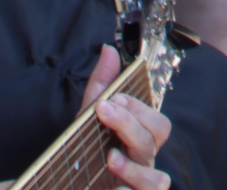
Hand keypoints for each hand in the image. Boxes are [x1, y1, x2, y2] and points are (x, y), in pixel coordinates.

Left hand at [79, 47, 172, 188]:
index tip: (112, 98)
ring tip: (110, 157)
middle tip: (105, 112)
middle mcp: (146, 162)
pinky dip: (130, 189)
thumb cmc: (85, 154)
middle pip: (158, 138)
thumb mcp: (88, 121)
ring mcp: (141, 186)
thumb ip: (101, 87)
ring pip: (157, 178)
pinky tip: (114, 188)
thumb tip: (109, 49)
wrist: (69, 186)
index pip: (156, 120)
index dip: (138, 107)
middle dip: (133, 123)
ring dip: (133, 167)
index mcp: (141, 139)